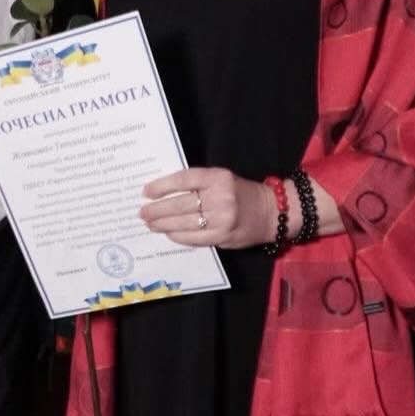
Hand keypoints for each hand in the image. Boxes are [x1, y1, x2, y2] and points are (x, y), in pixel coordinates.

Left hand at [141, 167, 279, 250]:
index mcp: (219, 177)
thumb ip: (199, 184)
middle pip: (181, 204)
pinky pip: (194, 237)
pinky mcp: (223, 236)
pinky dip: (178, 236)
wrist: (272, 213)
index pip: (184, 180)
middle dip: (157, 209)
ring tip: (150, 224)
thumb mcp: (223, 179)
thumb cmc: (242, 194)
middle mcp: (221, 197)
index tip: (146, 192)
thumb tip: (165, 193)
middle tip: (142, 212)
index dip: (162, 186)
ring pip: (184, 222)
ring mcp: (222, 219)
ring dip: (163, 224)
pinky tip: (168, 233)